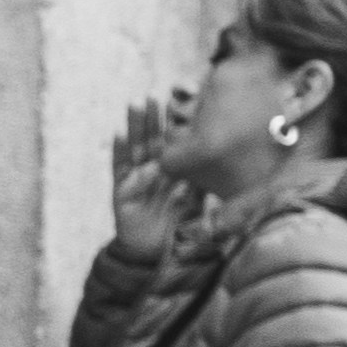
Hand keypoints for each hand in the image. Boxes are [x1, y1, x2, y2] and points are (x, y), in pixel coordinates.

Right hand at [108, 91, 192, 257]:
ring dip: (135, 124)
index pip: (173, 140)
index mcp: (172, 168)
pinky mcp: (122, 189)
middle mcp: (153, 168)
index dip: (175, 122)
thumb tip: (228, 164)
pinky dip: (118, 151)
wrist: (156, 251)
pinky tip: (118, 134)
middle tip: (157, 95)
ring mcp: (136, 177)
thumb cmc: (178, 224)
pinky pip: (119, 166)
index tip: (182, 101)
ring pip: (136, 146)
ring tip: (136, 104)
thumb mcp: (198, 198)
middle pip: (153, 137)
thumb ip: (207, 181)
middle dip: (154, 116)